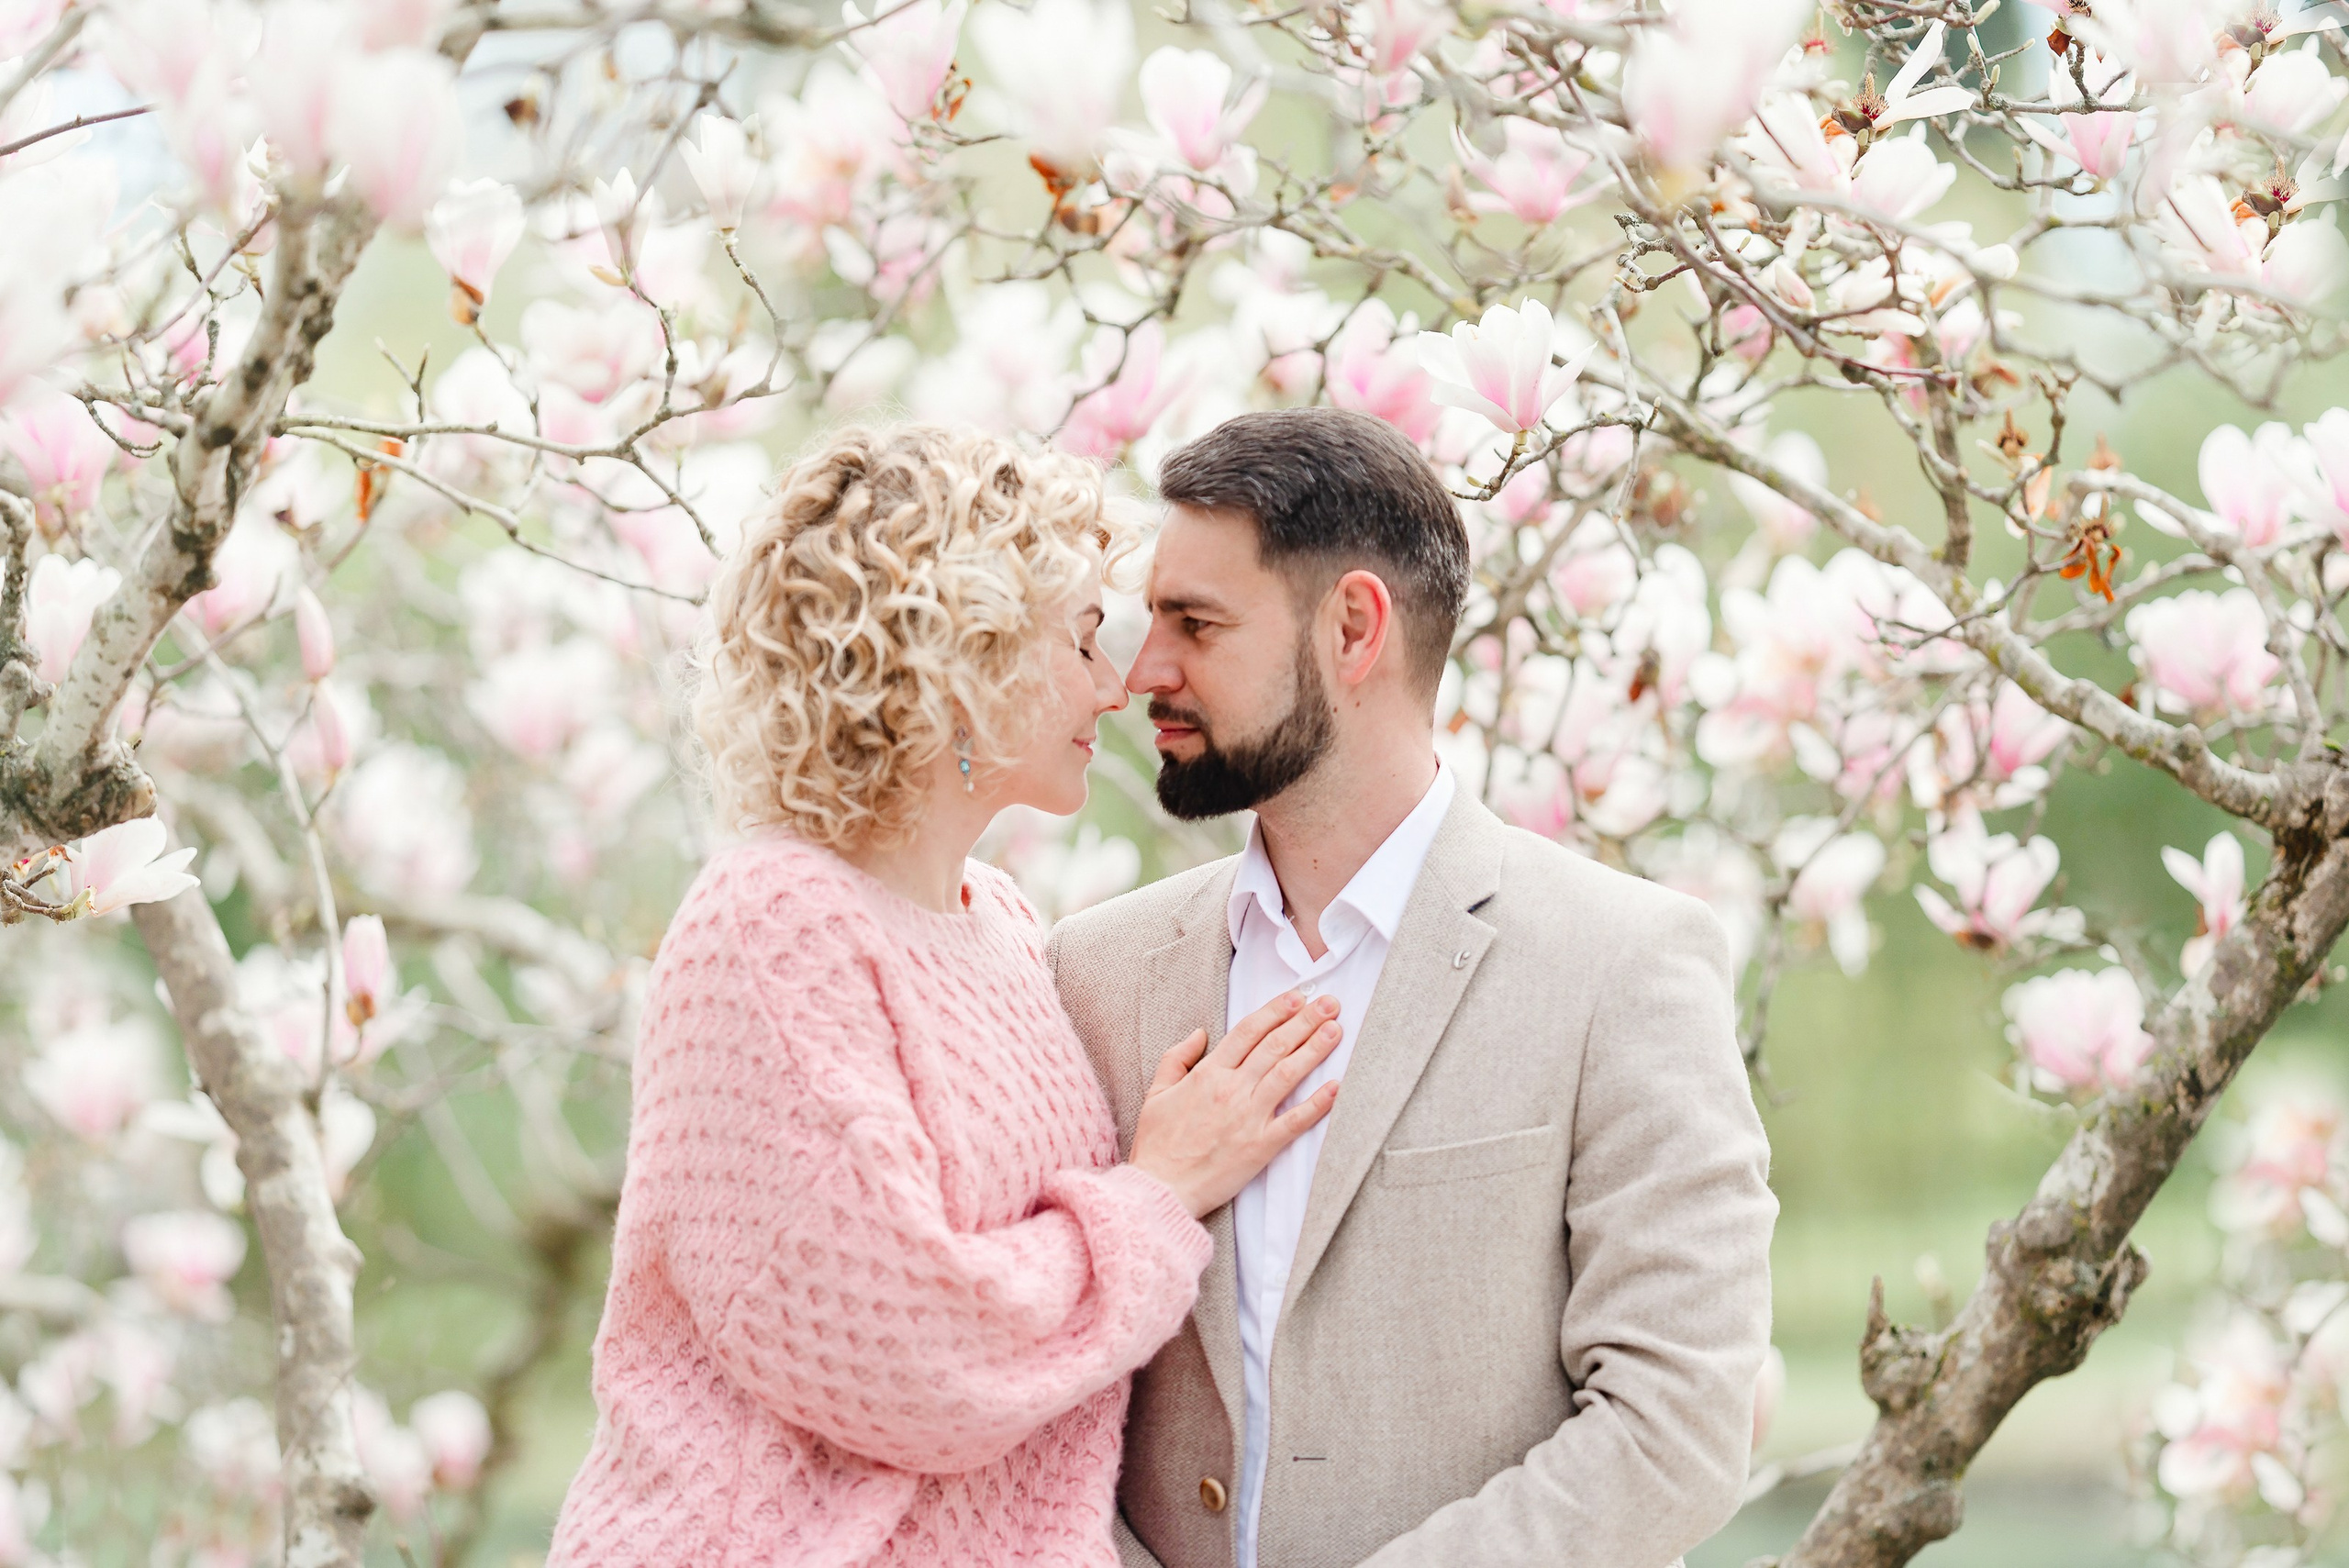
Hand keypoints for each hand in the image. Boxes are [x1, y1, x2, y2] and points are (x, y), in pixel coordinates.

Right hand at [1126, 991, 1344, 1218]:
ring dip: (1315, 1049)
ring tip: (1335, 1029)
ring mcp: (1248, 1117)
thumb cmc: (1157, 1145)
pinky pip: (1294, 1121)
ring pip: (1288, 1074)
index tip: (1297, 997)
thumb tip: (1199, 1033)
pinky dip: (1317, 1103)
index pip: (1248, 1031)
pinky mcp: (1260, 1146)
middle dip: (1305, 1020)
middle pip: (1274, 1045)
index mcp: (1207, 1074)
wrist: (1160, 1188)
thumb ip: (1177, 1058)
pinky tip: (1336, 1086)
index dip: (1275, 1011)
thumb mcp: (1156, 1093)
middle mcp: (1231, 1089)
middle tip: (1330, 1004)